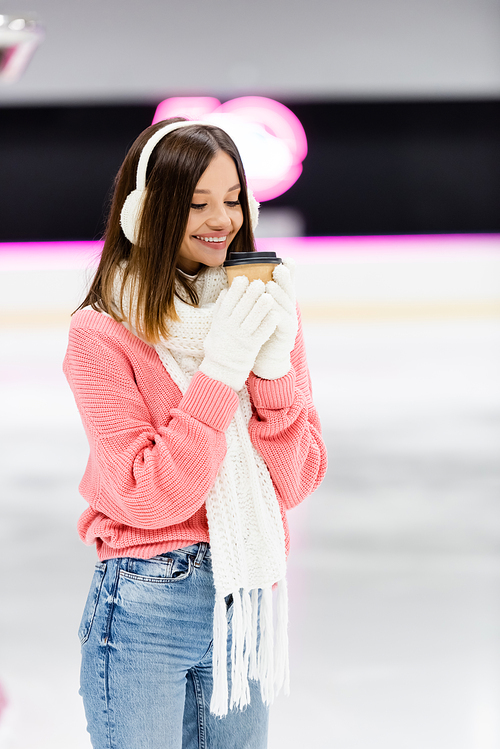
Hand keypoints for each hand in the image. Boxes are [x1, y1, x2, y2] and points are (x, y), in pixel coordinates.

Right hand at [199, 275, 279, 390]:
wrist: (222, 369)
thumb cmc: (220, 343)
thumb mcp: (215, 325)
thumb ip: (220, 308)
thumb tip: (227, 290)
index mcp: (220, 321)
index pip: (228, 302)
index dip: (236, 290)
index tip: (243, 278)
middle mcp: (230, 328)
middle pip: (241, 308)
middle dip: (251, 294)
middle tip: (260, 282)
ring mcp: (241, 338)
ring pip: (252, 320)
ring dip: (261, 307)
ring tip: (269, 296)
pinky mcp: (252, 346)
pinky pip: (261, 333)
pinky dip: (268, 324)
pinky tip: (275, 314)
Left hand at [252, 259, 297, 379]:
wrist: (265, 357)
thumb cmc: (259, 330)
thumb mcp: (257, 311)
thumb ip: (254, 296)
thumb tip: (242, 277)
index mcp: (280, 301)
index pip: (285, 283)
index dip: (288, 271)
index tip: (285, 259)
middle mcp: (288, 309)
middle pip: (289, 291)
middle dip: (285, 279)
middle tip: (279, 268)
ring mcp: (290, 321)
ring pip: (286, 305)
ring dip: (279, 295)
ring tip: (270, 286)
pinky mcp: (287, 334)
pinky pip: (283, 322)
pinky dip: (277, 314)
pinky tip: (271, 308)